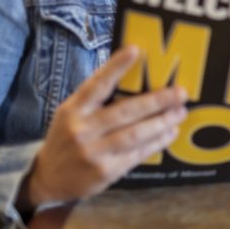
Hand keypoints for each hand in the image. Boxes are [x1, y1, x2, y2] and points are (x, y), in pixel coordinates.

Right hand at [19, 46, 187, 207]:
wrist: (48, 179)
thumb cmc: (68, 138)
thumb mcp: (72, 115)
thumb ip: (97, 100)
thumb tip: (136, 79)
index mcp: (73, 110)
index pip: (97, 84)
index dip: (116, 66)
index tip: (136, 50)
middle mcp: (82, 130)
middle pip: (125, 111)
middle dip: (157, 100)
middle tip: (181, 92)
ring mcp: (93, 152)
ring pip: (135, 134)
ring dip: (162, 122)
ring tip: (180, 112)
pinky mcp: (105, 172)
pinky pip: (137, 154)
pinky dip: (157, 142)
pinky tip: (170, 132)